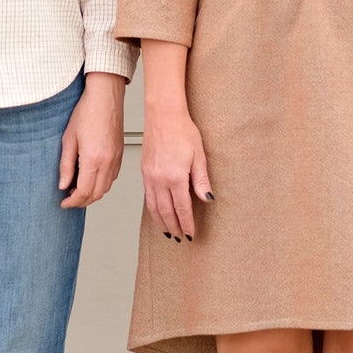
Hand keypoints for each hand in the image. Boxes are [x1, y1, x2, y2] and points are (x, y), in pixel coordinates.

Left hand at [58, 72, 125, 208]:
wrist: (105, 98)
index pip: (83, 192)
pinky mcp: (120, 155)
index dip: (72, 202)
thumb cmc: (88, 112)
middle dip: (82, 202)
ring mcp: (116, 159)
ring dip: (92, 194)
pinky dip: (101, 184)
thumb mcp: (68, 139)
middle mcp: (108, 162)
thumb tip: (63, 184)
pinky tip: (91, 178)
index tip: (64, 202)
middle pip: (96, 194)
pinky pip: (112, 178)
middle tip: (69, 199)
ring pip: (106, 188)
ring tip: (78, 189)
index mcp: (93, 159)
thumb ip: (65, 165)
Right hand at [141, 105, 212, 241]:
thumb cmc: (182, 130)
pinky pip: (147, 196)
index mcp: (175, 177)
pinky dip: (152, 209)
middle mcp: (160, 179)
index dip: (187, 223)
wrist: (163, 115)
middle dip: (174, 227)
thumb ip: (201, 180)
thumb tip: (207, 198)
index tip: (191, 233)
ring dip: (162, 222)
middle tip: (180, 238)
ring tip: (168, 232)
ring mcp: (150, 176)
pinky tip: (157, 212)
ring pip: (154, 207)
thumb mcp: (199, 155)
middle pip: (166, 211)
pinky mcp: (144, 171)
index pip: (182, 208)